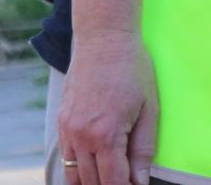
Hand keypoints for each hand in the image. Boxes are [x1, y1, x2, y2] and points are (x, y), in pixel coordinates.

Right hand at [56, 32, 158, 184]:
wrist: (103, 40)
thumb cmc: (132, 70)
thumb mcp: (149, 108)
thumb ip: (144, 148)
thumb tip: (140, 181)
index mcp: (106, 135)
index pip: (112, 181)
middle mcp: (81, 137)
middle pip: (91, 182)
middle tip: (127, 180)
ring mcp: (67, 130)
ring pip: (74, 175)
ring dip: (92, 181)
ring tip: (112, 175)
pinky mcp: (61, 123)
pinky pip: (66, 157)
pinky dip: (78, 168)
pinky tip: (95, 164)